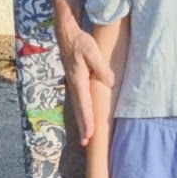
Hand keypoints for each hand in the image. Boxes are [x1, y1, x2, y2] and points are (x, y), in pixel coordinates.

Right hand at [59, 16, 114, 143]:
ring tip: (86, 135)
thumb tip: (109, 82)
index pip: (84, 104)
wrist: (67, 34)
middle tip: (85, 143)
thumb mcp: (93, 51)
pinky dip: (82, 111)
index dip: (87, 119)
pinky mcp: (75, 80)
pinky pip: (79, 100)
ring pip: (78, 105)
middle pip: (79, 109)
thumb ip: (101, 67)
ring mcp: (73, 82)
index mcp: (78, 79)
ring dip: (82, 120)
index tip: (89, 133)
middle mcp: (74, 84)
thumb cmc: (80, 42)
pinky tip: (85, 117)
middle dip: (83, 126)